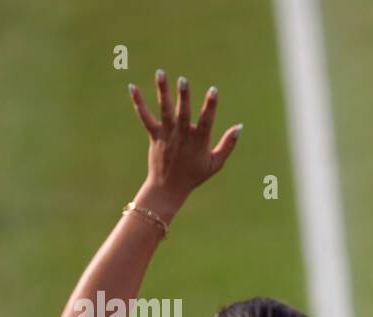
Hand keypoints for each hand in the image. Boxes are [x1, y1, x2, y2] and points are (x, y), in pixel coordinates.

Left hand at [128, 70, 240, 217]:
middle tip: (183, 80)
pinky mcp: (154, 136)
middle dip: (184, 97)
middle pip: (183, 113)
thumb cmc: (195, 175)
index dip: (210, 106)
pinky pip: (145, 117)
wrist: (169, 188)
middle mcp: (182, 136)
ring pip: (165, 110)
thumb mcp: (216, 163)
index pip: (206, 121)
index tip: (214, 90)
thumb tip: (240, 127)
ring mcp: (167, 135)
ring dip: (163, 91)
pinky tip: (132, 87)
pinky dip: (138, 103)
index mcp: (199, 142)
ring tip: (161, 72)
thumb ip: (228, 145)